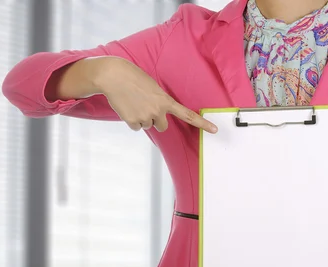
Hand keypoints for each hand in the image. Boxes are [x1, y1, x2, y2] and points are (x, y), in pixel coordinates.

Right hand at [94, 57, 217, 132]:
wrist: (113, 76)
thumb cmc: (132, 77)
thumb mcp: (152, 86)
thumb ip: (158, 100)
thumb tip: (155, 115)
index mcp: (165, 100)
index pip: (187, 114)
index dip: (202, 123)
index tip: (214, 130)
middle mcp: (157, 111)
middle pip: (162, 126)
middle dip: (156, 120)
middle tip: (145, 106)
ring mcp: (145, 117)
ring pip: (147, 125)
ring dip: (141, 117)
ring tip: (133, 102)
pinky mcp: (132, 122)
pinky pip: (136, 127)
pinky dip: (131, 120)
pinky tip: (127, 107)